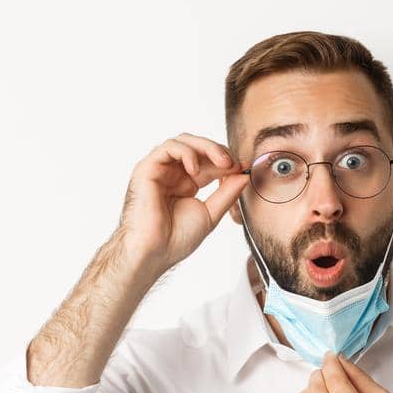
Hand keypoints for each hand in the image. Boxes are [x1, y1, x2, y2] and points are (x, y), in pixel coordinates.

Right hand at [116, 132, 250, 277]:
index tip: (244, 168)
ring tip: (222, 162)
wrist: (154, 251)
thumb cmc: (176, 239)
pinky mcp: (147, 168)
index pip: (209, 162)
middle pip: (198, 147)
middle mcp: (173, 173)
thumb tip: (244, 175)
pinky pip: (168, 147)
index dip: (227, 162)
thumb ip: (227, 193)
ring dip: (206, 147)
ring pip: (184, 141)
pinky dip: (186, 152)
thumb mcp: (210, 213)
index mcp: (186, 183)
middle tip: (235, 163)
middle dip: (220, 151)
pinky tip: (196, 169)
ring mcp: (160, 169)